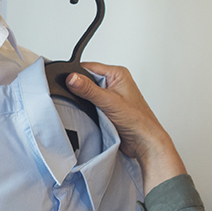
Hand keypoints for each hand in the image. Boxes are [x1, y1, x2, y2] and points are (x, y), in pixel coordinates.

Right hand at [64, 62, 187, 191]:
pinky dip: (88, 110)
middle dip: (80, 90)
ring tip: (90, 109)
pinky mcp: (107, 108)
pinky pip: (91, 105)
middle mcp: (114, 83)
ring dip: (85, 102)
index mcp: (118, 74)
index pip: (89, 67)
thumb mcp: (109, 102)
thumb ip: (88, 89)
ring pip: (88, 93)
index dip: (77, 75)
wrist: (144, 142)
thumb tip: (72, 78)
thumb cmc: (138, 121)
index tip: (67, 83)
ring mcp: (111, 96)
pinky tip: (90, 115)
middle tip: (80, 99)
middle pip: (87, 80)